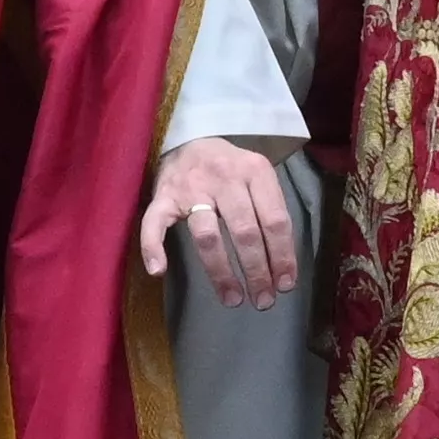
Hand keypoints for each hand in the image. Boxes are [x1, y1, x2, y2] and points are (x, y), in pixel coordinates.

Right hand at [138, 137, 298, 310]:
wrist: (190, 138)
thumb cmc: (230, 167)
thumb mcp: (257, 176)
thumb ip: (270, 209)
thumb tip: (282, 264)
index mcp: (255, 172)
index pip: (275, 220)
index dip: (282, 256)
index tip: (285, 284)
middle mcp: (225, 177)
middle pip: (245, 231)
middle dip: (257, 271)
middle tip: (263, 300)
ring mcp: (192, 186)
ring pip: (208, 234)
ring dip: (221, 272)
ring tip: (233, 299)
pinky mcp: (163, 195)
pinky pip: (154, 222)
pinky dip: (152, 246)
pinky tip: (158, 270)